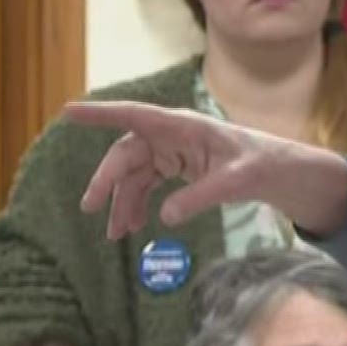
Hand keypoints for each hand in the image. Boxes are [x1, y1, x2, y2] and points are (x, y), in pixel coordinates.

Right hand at [66, 100, 346, 238]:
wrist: (278, 171)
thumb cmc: (260, 165)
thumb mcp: (235, 181)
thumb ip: (200, 197)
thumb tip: (164, 218)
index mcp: (183, 126)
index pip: (135, 115)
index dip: (100, 113)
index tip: (68, 111)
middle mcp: (172, 134)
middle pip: (126, 153)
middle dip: (107, 181)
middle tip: (91, 209)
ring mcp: (172, 150)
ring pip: (134, 173)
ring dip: (122, 201)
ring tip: (115, 234)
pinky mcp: (175, 166)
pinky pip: (146, 183)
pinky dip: (137, 203)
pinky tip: (132, 225)